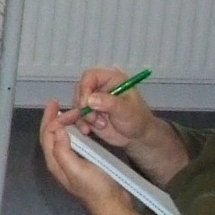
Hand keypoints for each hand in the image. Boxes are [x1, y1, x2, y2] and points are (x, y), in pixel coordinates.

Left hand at [39, 103, 159, 214]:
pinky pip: (72, 144)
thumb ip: (63, 151)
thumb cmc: (95, 188)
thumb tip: (57, 130)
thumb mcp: (77, 170)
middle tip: (56, 103)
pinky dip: (72, 132)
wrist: (113, 205)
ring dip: (61, 124)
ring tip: (68, 112)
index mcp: (55, 163)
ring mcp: (71, 164)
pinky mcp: (82, 164)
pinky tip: (79, 127)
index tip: (59, 105)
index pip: (47, 136)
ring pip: (60, 139)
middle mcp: (59, 163)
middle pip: (50, 137)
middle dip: (51, 119)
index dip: (51, 119)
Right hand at [71, 65, 191, 183]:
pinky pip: (77, 116)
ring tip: (100, 126)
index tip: (85, 104)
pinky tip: (87, 131)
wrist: (137, 137)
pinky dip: (80, 124)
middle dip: (83, 106)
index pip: (90, 76)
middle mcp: (99, 87)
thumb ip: (109, 103)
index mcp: (111, 79)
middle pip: (80, 90)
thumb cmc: (137, 119)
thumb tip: (90, 100)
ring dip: (84, 117)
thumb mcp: (126, 110)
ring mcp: (92, 101)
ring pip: (77, 104)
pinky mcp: (88, 113)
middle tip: (93, 119)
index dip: (84, 88)